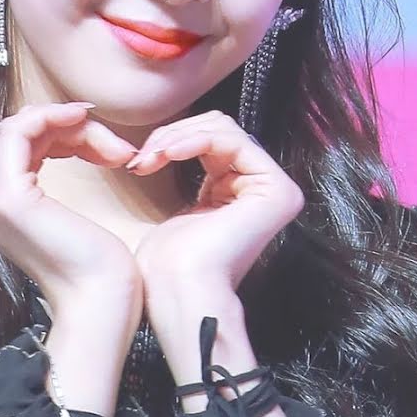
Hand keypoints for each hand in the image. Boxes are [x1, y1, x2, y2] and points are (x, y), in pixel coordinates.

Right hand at [0, 101, 142, 317]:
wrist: (100, 302)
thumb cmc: (96, 267)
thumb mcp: (69, 210)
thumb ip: (52, 174)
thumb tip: (68, 130)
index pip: (20, 144)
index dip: (65, 133)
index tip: (110, 145)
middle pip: (23, 133)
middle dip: (74, 130)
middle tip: (118, 150)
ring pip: (25, 127)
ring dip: (74, 127)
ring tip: (115, 151)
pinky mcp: (8, 196)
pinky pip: (22, 130)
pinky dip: (53, 116)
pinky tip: (84, 119)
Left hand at [127, 111, 304, 297]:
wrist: (178, 289)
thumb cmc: (168, 263)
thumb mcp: (179, 207)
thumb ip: (191, 172)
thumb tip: (176, 139)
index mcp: (242, 193)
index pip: (213, 138)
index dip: (173, 139)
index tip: (139, 161)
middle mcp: (263, 189)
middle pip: (220, 127)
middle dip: (174, 135)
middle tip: (143, 158)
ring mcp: (275, 190)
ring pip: (224, 128)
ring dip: (178, 137)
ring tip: (151, 159)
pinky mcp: (276, 190)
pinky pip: (233, 140)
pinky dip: (195, 140)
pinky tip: (169, 155)